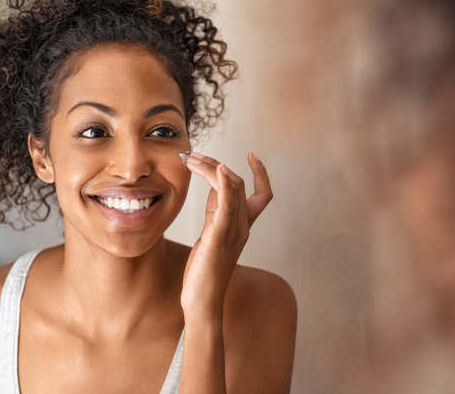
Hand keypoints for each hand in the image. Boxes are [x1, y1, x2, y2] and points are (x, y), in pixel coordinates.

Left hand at [181, 151, 272, 319]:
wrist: (202, 301)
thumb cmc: (204, 271)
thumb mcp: (211, 234)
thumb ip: (215, 212)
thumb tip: (214, 186)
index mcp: (243, 227)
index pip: (262, 194)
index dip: (261, 173)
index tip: (252, 154)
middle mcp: (242, 227)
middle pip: (239, 184)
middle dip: (217, 164)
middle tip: (194, 156)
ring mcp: (233, 232)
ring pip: (232, 188)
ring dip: (213, 167)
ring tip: (192, 159)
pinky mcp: (219, 237)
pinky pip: (226, 204)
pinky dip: (223, 183)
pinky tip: (217, 169)